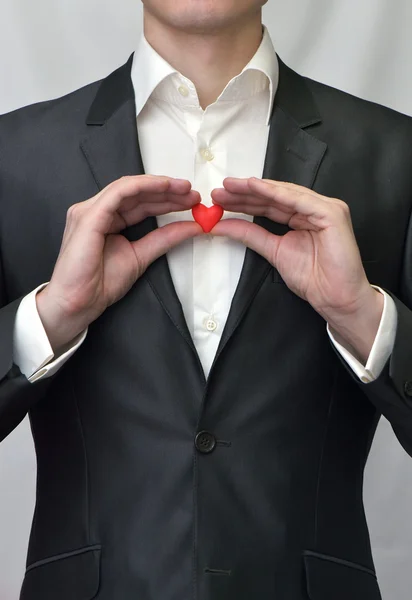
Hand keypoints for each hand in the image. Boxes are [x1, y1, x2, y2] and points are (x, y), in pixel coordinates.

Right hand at [37, 175, 201, 350]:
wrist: (79, 302)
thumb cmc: (100, 284)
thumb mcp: (141, 255)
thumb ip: (165, 239)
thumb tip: (192, 227)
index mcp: (106, 220)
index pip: (139, 203)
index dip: (166, 200)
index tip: (191, 201)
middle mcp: (96, 211)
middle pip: (136, 193)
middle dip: (167, 191)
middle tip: (193, 194)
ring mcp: (90, 210)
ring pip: (129, 188)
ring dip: (159, 186)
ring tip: (184, 189)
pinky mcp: (89, 215)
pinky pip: (119, 193)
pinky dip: (143, 187)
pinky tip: (164, 187)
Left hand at [211, 177, 383, 360]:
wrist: (335, 298)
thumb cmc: (313, 279)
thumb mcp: (273, 251)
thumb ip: (250, 235)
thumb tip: (221, 225)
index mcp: (303, 216)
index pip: (269, 204)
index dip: (244, 201)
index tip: (219, 198)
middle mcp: (314, 208)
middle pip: (274, 196)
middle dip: (245, 192)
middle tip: (219, 190)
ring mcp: (325, 208)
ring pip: (284, 194)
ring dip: (256, 189)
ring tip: (231, 186)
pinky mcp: (332, 213)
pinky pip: (299, 200)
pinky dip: (276, 193)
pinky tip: (255, 187)